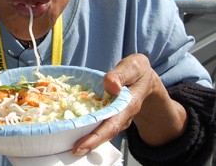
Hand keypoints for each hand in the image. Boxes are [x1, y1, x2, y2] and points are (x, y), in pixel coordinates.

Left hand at [72, 53, 186, 154]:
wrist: (146, 79)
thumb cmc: (138, 71)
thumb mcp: (135, 66)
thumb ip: (121, 74)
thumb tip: (110, 86)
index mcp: (129, 104)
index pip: (112, 124)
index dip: (97, 136)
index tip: (81, 145)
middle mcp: (123, 115)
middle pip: (106, 132)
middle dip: (90, 143)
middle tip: (74, 150)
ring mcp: (116, 117)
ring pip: (102, 129)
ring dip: (88, 138)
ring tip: (70, 144)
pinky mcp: (110, 114)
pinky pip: (99, 122)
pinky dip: (87, 127)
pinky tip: (74, 130)